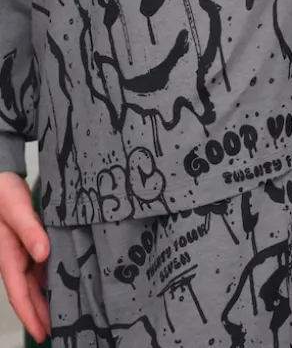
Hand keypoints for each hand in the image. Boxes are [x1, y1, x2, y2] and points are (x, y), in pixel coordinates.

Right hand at [0, 173, 49, 342]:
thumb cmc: (4, 193)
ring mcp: (22, 252)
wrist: (1, 176)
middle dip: (41, 314)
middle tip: (60, 330)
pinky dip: (50, 278)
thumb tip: (42, 254)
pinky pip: (39, 267)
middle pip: (28, 294)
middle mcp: (15, 259)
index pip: (19, 294)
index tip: (42, 334)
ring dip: (47, 298)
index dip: (31, 316)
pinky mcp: (30, 242)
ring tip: (67, 311)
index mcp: (8, 257)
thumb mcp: (17, 209)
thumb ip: (30, 231)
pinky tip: (65, 281)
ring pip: (35, 282)